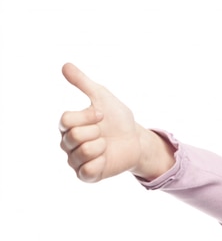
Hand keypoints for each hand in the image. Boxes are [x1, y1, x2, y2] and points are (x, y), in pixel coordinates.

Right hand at [59, 63, 173, 181]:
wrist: (136, 139)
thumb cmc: (117, 119)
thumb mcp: (102, 97)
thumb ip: (83, 83)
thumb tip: (65, 65)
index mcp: (68, 125)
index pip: (66, 119)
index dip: (88, 116)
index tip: (102, 115)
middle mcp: (67, 143)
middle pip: (73, 136)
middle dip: (96, 131)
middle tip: (104, 133)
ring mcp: (76, 160)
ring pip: (81, 153)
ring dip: (100, 146)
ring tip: (106, 145)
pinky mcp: (87, 175)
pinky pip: (86, 171)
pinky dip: (99, 163)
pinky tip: (105, 158)